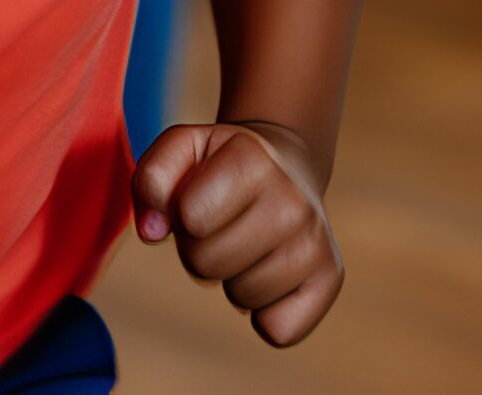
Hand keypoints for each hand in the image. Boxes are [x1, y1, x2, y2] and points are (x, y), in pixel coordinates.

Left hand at [133, 120, 343, 346]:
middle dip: (198, 251)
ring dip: (231, 279)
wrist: (286, 167)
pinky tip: (269, 274)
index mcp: (252, 159)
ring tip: (246, 245)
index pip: (189, 218)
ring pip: (241, 299)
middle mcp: (292, 199)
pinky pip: (279, 330)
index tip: (198, 200)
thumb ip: (151, 179)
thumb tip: (151, 231)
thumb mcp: (182, 150)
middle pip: (206, 264)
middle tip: (220, 228)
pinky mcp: (331, 278)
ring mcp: (316, 241)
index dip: (181, 216)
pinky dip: (264, 314)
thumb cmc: (221, 166)